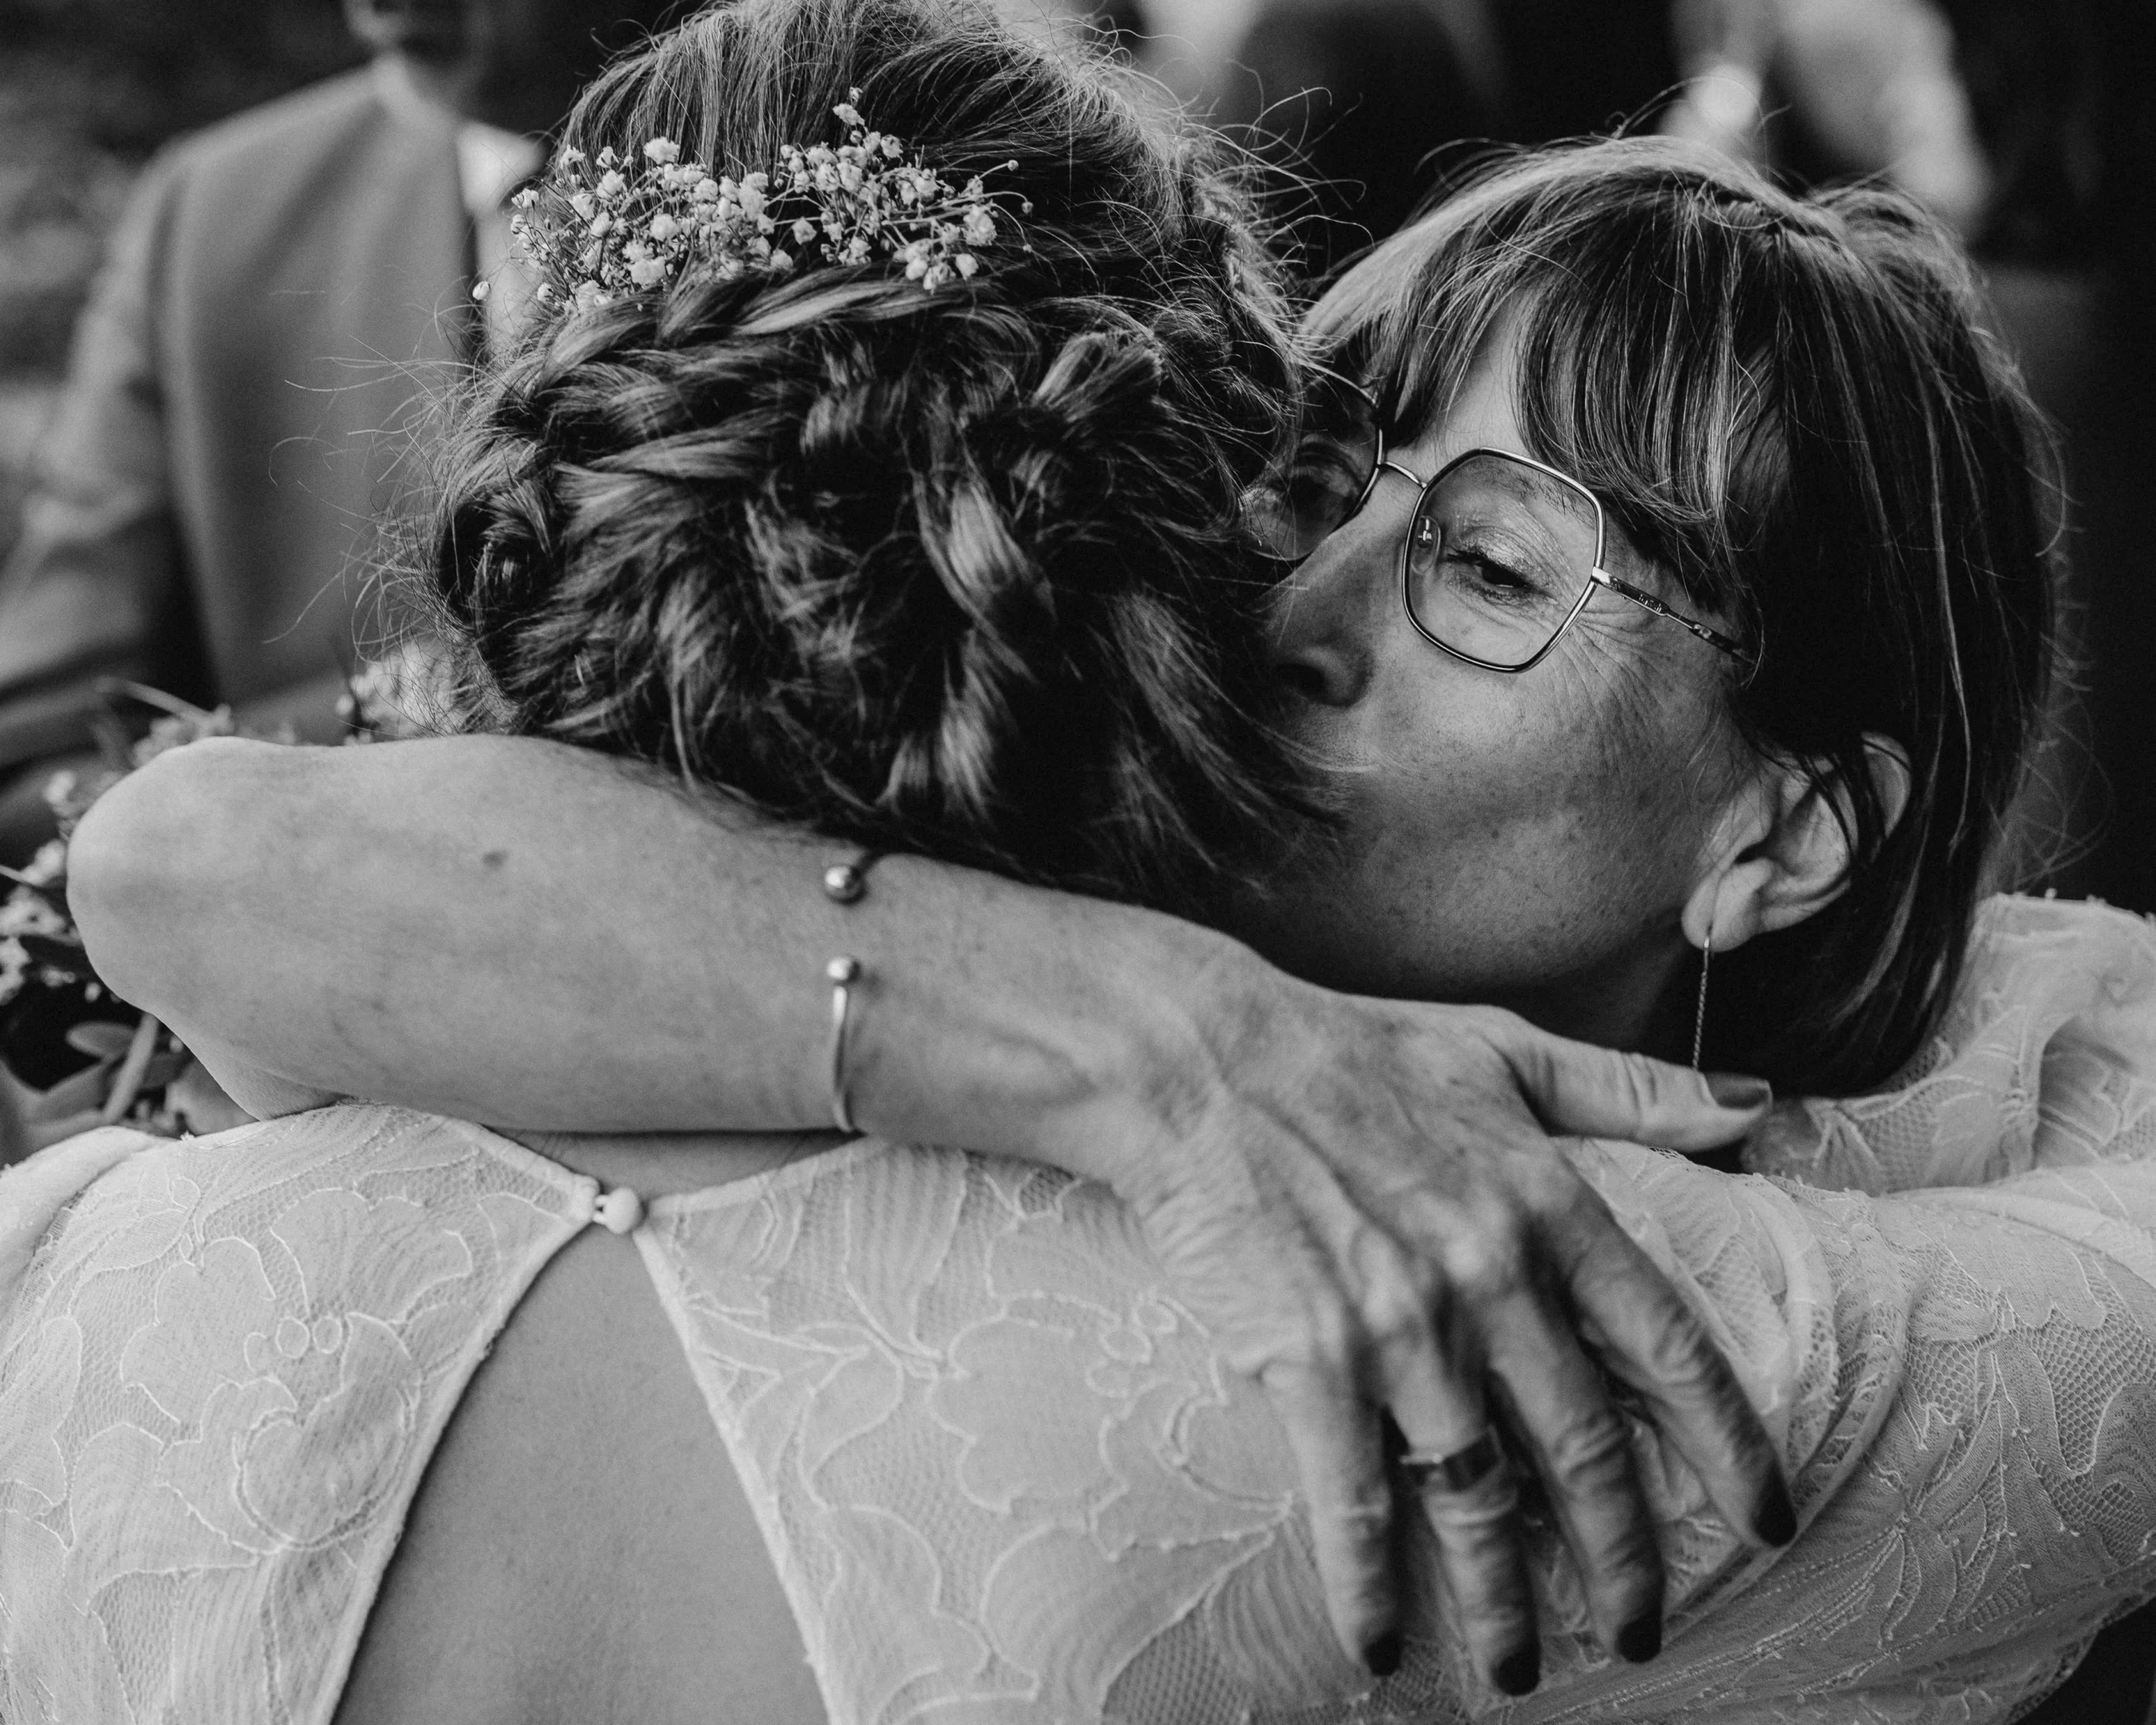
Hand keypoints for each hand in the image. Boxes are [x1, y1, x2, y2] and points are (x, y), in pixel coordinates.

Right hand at [1068, 959, 1790, 1693]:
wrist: (1198, 1062)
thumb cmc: (1346, 1049)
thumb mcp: (1502, 1050)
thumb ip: (1629, 1088)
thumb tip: (1753, 1108)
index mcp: (1549, 1205)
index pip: (1672, 1348)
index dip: (1732, 1447)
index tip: (1770, 1522)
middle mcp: (1493, 1277)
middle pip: (1586, 1449)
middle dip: (1623, 1558)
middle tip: (1638, 1631)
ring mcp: (1403, 1327)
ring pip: (1480, 1498)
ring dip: (1505, 1601)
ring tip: (1519, 1670)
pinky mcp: (1311, 1359)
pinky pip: (1355, 1503)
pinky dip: (1371, 1587)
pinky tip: (1380, 1647)